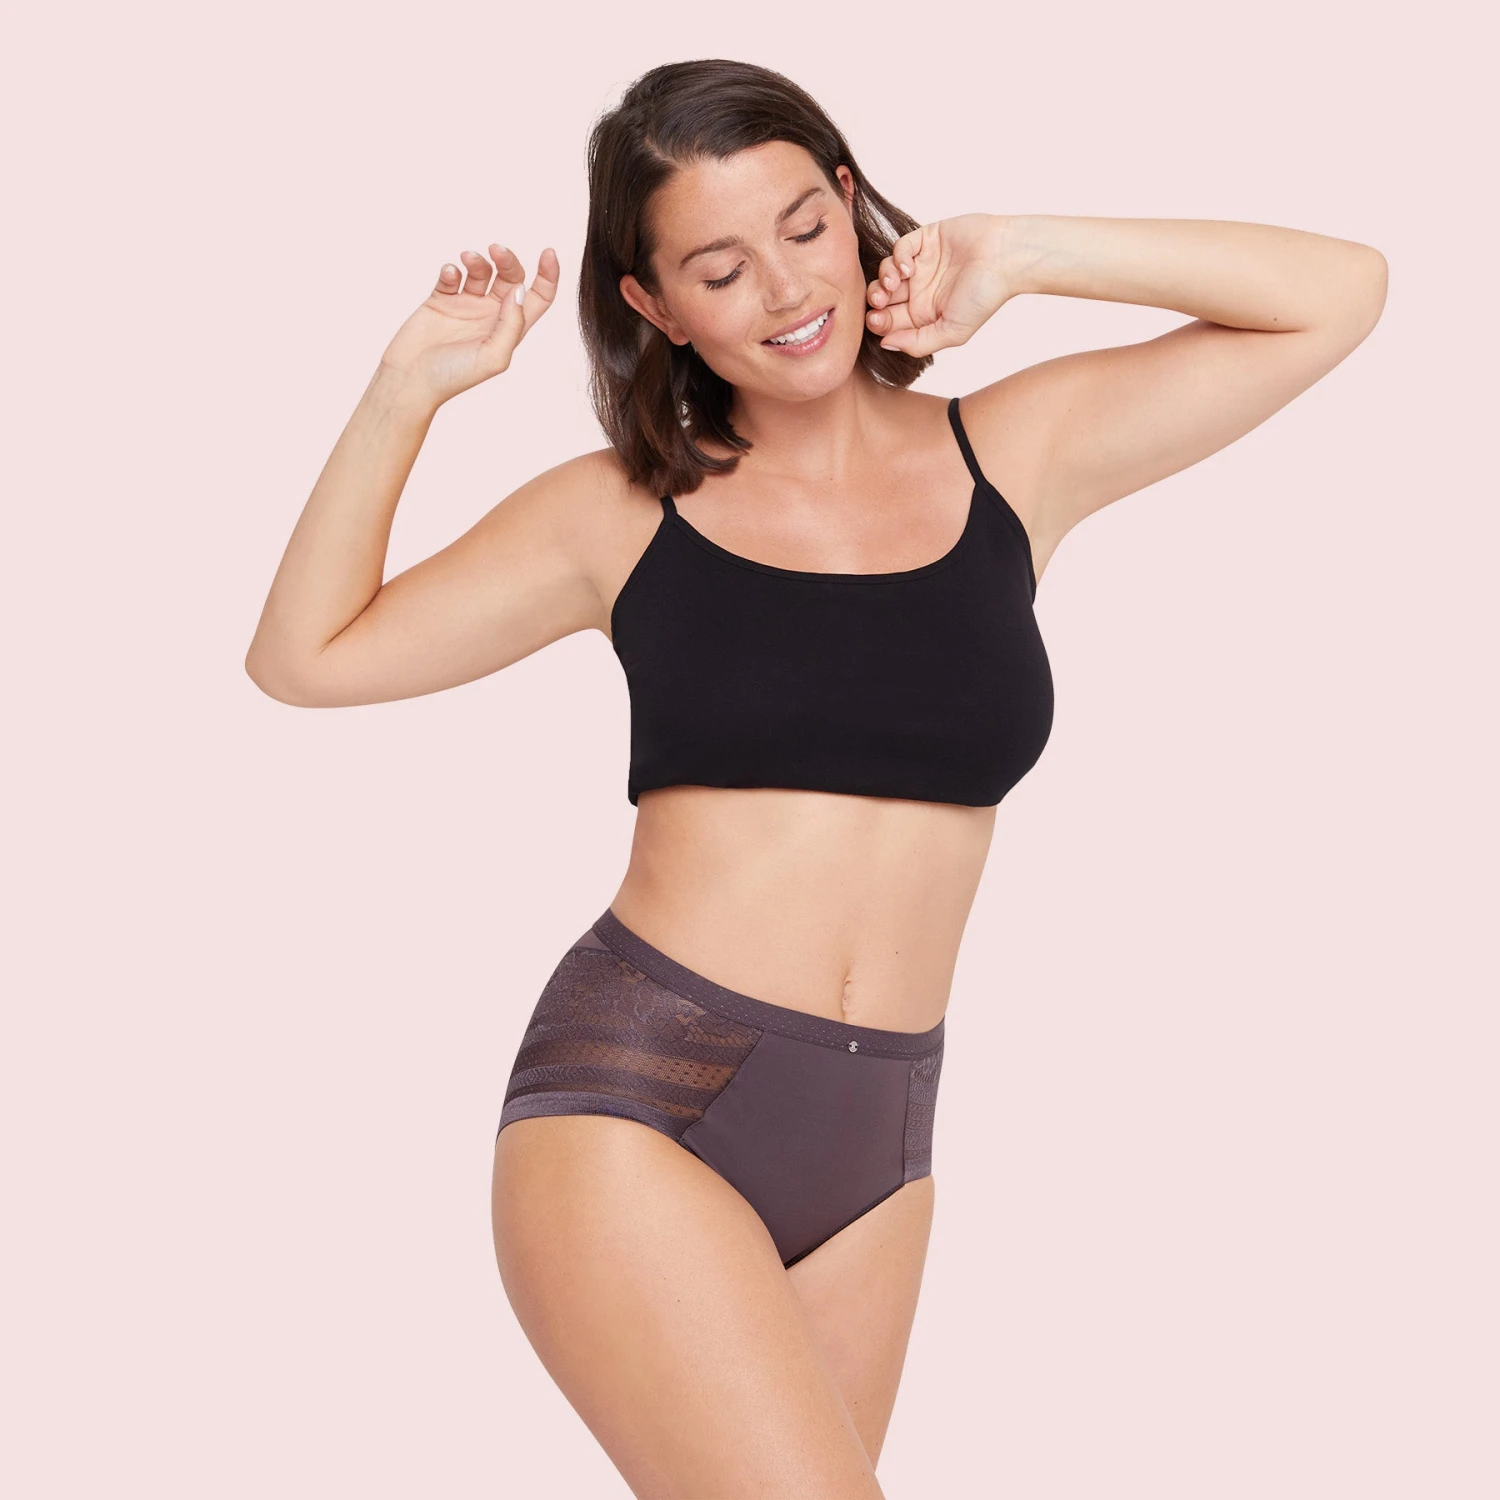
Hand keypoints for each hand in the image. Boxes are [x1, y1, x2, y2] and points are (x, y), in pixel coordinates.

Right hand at [378, 244, 559, 405]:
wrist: (411, 379)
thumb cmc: (453, 377)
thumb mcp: (493, 357)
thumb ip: (511, 325)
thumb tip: (518, 291)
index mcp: (510, 329)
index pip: (538, 297)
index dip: (548, 275)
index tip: (548, 252)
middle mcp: (491, 315)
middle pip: (510, 277)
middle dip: (507, 260)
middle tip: (496, 250)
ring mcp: (466, 306)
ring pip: (481, 271)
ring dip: (478, 260)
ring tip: (467, 258)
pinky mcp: (441, 300)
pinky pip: (451, 275)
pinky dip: (451, 269)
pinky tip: (449, 274)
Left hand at [864, 214, 1013, 357]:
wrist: (1006, 258)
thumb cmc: (985, 297)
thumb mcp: (952, 332)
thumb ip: (918, 343)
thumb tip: (886, 345)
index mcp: (924, 314)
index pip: (890, 321)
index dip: (878, 322)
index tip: (876, 321)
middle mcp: (920, 290)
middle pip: (883, 297)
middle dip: (875, 301)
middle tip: (879, 302)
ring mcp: (921, 264)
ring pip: (886, 271)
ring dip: (883, 279)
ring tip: (893, 285)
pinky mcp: (925, 240)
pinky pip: (900, 248)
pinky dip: (897, 258)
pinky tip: (908, 268)